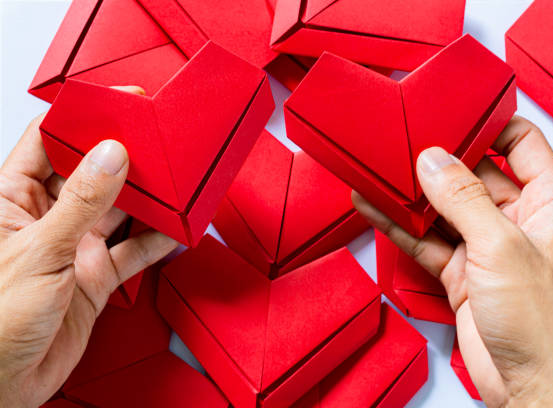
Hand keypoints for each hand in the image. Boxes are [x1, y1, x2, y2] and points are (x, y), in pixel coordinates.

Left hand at [0, 87, 177, 406]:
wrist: (3, 384)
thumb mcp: (40, 252)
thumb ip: (81, 203)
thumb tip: (111, 155)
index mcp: (13, 200)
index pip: (48, 142)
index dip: (82, 119)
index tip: (118, 103)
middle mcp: (48, 219)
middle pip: (93, 172)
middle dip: (125, 155)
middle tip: (158, 139)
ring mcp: (75, 247)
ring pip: (119, 210)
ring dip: (147, 198)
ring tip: (175, 179)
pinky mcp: (97, 276)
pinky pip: (134, 250)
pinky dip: (157, 240)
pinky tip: (176, 229)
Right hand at [353, 116, 552, 406]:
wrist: (530, 386)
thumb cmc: (544, 326)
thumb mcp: (502, 248)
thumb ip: (464, 199)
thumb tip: (434, 161)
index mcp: (550, 202)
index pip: (521, 142)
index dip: (488, 125)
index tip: (451, 112)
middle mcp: (519, 219)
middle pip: (474, 172)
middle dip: (438, 159)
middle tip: (403, 141)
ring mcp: (486, 245)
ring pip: (444, 206)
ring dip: (412, 192)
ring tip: (379, 169)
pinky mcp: (462, 270)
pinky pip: (426, 237)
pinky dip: (400, 224)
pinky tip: (375, 207)